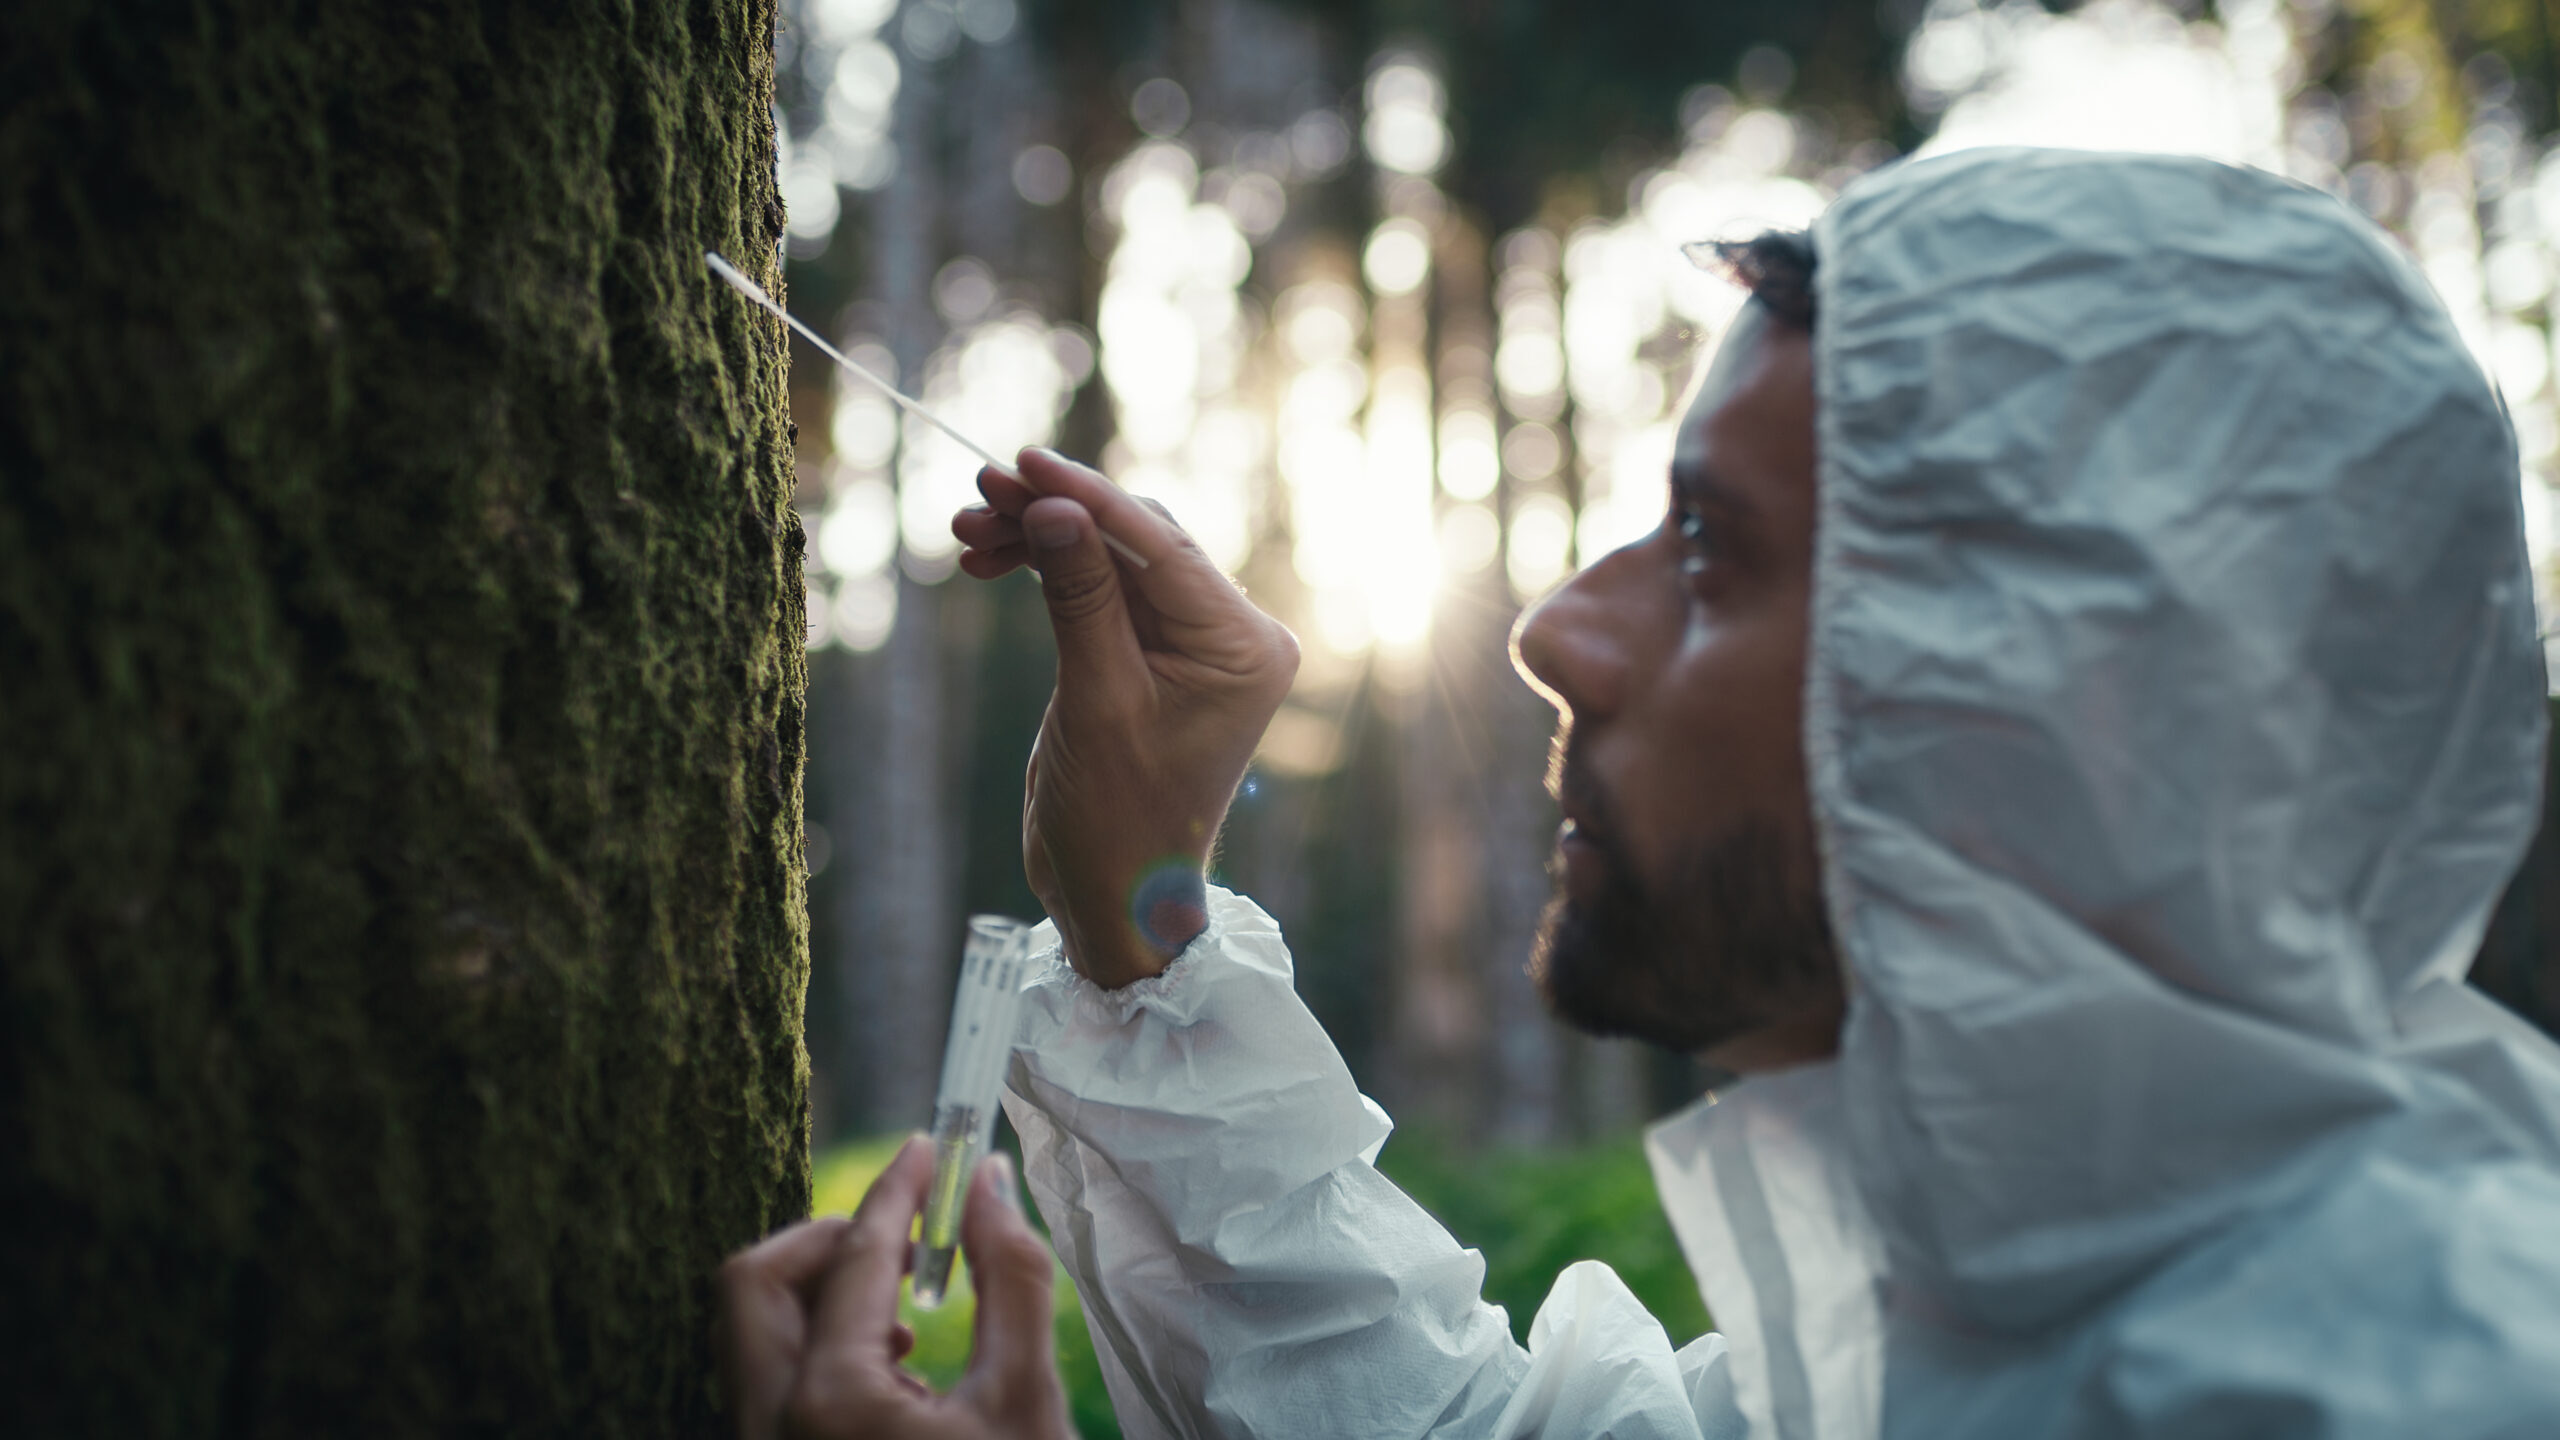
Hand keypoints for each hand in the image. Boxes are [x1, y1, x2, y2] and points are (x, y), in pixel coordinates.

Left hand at [715, 1137, 1073, 1439]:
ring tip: (910, 1311)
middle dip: (826, 1240)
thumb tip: (986, 1182)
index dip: (896, 1190)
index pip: (854, 1254)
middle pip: (752, 1283)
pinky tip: (893, 1369)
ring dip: (820, 1294)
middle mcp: (768, 1428)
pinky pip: (767, 1381)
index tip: (927, 1149)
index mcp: (830, 1402)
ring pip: (751, 1335)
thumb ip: (1010, 1278)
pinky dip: (817, 1346)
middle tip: (899, 1235)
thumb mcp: (1027, 1399)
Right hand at [950, 448, 1297, 987]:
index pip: (1162, 547)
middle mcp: (1231, 635)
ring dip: (1039, 539)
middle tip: (980, 493)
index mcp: (1245, 647)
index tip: (1025, 461)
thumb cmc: (1118, 817)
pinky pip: (1099, 590)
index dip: (1090, 497)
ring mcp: (1193, 643)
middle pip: (1138, 541)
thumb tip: (1054, 507)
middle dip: (1055, 513)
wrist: (1115, 894)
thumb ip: (1080, 597)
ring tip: (969, 529)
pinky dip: (1046, 572)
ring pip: (1110, 558)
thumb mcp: (1097, 700)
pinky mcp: (1152, 653)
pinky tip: (989, 561)